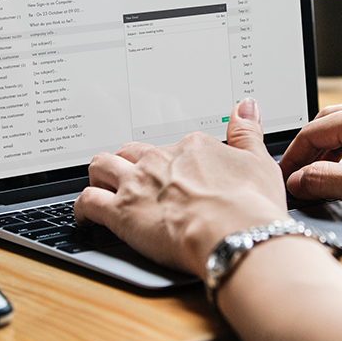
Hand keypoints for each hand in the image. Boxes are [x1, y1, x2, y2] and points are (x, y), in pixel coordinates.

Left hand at [74, 99, 288, 275]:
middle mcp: (161, 160)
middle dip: (130, 163)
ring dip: (101, 175)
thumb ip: (246, 131)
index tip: (178, 175)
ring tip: (103, 186)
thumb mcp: (258, 161)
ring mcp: (138, 184)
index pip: (174, 147)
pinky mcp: (122, 212)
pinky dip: (83, 208)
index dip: (174, 162)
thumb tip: (245, 106)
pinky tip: (86, 216)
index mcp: (192, 147)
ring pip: (102, 166)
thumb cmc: (250, 206)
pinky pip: (88, 201)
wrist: (235, 235)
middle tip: (135, 178)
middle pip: (132, 152)